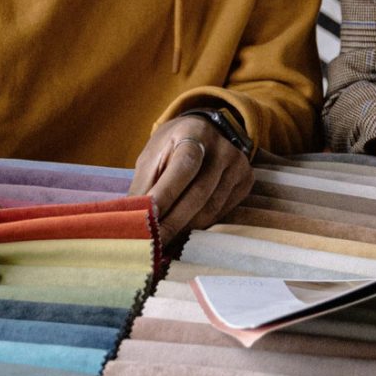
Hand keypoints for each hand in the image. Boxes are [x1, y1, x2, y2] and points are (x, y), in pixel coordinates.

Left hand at [131, 114, 252, 239]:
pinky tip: (184, 230)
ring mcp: (238, 164)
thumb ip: (143, 186)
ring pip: (211, 208)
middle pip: (199, 193)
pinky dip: (200, 225)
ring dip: (186, 229)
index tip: (148, 221)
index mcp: (193, 133)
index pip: (183, 168)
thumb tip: (129, 220)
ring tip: (165, 240)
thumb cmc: (171, 147)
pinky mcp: (246, 180)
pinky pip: (222, 212)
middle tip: (154, 243)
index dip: (166, 196)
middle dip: (173, 222)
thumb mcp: (152, 157)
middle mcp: (222, 148)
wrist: (204, 131)